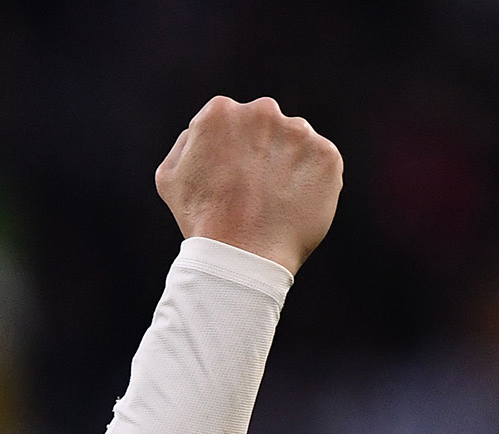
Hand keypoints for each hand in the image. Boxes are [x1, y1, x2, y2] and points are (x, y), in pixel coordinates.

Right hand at [156, 96, 342, 275]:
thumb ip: (187, 142)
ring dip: (289, 166)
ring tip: (274, 203)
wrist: (242, 256)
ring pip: (296, 144)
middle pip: (267, 127)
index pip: (233, 122)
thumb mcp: (171, 176)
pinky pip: (321, 165)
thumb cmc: (202, 222)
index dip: (232, 152)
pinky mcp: (327, 156)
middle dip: (263, 152)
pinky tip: (294, 206)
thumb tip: (201, 132)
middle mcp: (262, 111)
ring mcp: (299, 132)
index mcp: (221, 111)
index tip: (231, 179)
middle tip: (254, 192)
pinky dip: (312, 183)